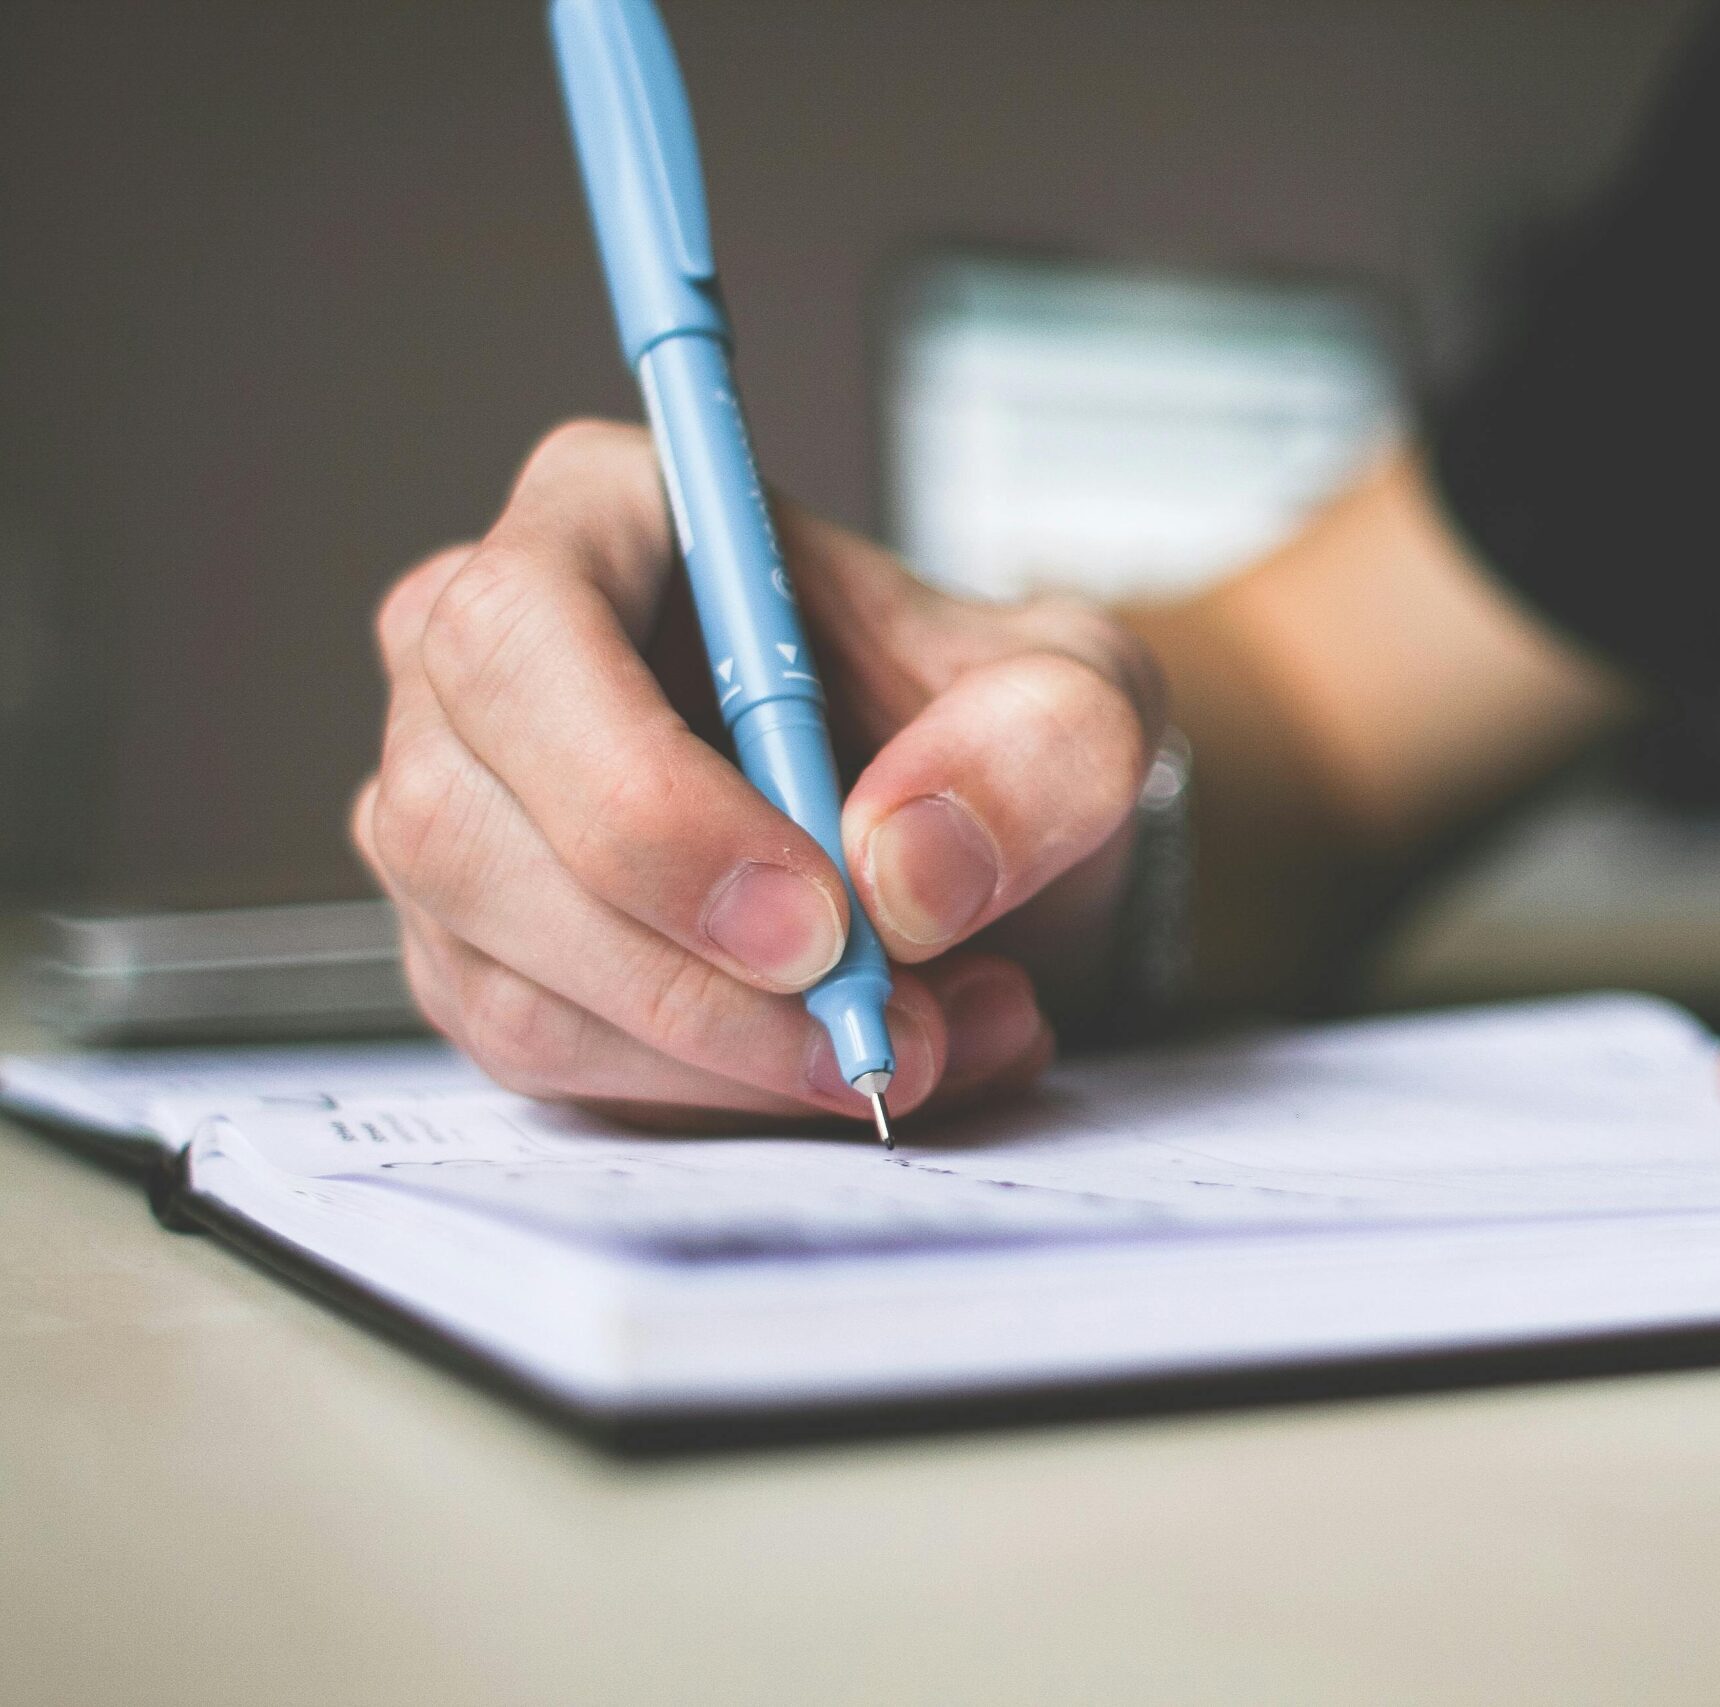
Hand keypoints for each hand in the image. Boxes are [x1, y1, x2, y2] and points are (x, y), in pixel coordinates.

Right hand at [352, 421, 1162, 1128]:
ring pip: (508, 982)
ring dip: (724, 1060)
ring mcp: (459, 816)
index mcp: (600, 519)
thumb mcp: (1079, 696)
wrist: (958, 831)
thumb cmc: (980, 725)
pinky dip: (708, 1098)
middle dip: (688, 978)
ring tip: (918, 1045)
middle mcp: (481, 663)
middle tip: (881, 1034)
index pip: (523, 638)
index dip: (645, 799)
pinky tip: (837, 1064)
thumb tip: (902, 872)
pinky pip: (546, 1062)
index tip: (817, 921)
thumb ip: (1038, 746)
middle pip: (466, 830)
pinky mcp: (479, 951)